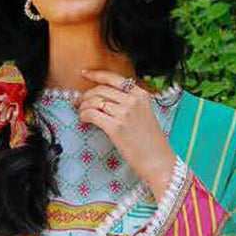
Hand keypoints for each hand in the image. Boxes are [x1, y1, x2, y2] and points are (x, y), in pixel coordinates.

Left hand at [74, 67, 176, 200]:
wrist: (158, 161)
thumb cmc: (151, 142)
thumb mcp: (145, 114)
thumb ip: (129, 103)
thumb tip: (105, 100)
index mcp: (141, 94)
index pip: (113, 78)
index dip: (96, 74)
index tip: (85, 74)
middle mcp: (132, 100)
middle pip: (101, 89)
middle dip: (85, 94)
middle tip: (78, 101)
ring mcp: (124, 113)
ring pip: (94, 101)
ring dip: (83, 106)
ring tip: (81, 112)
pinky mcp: (116, 127)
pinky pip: (92, 114)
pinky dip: (84, 115)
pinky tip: (83, 120)